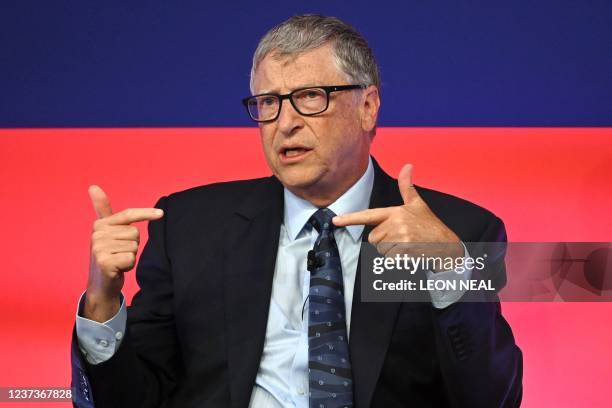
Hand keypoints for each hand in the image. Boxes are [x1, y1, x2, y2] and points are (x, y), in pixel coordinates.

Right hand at [84, 185, 163, 321]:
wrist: (101, 284)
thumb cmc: (108, 255)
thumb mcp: (106, 232)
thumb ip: (103, 210)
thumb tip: (93, 186)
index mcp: (99, 224)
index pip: (128, 214)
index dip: (146, 214)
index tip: (162, 214)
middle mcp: (97, 234)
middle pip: (135, 233)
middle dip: (132, 245)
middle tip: (119, 254)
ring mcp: (99, 248)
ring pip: (134, 246)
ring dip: (130, 256)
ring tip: (118, 260)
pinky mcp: (104, 262)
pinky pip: (131, 258)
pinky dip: (129, 266)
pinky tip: (118, 269)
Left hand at [332, 164, 462, 268]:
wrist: (446, 244)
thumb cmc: (429, 224)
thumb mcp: (417, 204)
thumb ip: (407, 187)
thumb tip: (407, 166)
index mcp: (395, 212)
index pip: (368, 215)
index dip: (350, 218)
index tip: (335, 221)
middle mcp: (396, 223)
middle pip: (373, 238)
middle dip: (384, 241)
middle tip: (401, 238)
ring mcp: (401, 237)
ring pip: (381, 250)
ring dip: (391, 251)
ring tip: (407, 245)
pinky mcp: (405, 250)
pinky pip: (389, 259)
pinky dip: (397, 259)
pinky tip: (409, 254)